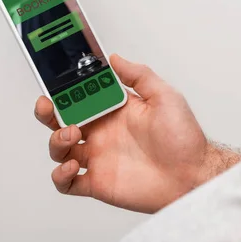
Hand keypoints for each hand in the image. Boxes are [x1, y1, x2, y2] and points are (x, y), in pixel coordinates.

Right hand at [35, 55, 240, 213]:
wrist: (193, 175)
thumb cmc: (183, 138)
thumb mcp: (164, 96)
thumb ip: (139, 75)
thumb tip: (114, 58)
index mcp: (112, 111)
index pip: (80, 97)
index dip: (64, 90)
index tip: (56, 83)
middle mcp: (101, 133)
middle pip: (61, 121)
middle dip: (47, 112)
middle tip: (48, 106)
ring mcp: (98, 158)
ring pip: (60, 149)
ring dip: (56, 141)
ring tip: (72, 135)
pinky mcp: (98, 183)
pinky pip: (67, 183)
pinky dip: (60, 176)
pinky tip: (71, 167)